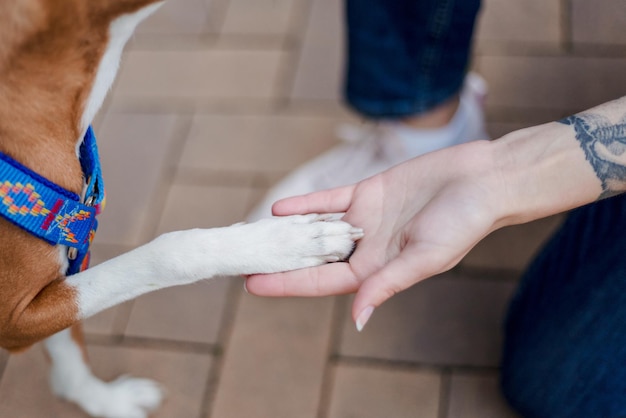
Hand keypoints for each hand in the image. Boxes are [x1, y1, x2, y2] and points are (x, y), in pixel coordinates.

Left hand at [245, 140, 506, 329]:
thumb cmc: (463, 222)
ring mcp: (365, 219)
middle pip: (313, 257)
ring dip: (287, 232)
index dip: (287, 283)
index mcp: (378, 269)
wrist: (483, 179)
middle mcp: (366, 247)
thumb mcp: (424, 258)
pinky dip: (307, 204)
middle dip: (279, 260)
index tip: (254, 284)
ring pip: (316, 228)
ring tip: (254, 236)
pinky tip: (281, 209)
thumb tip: (358, 318)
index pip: (322, 282)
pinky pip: (330, 200)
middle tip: (242, 260)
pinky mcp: (368, 191)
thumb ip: (387, 284)